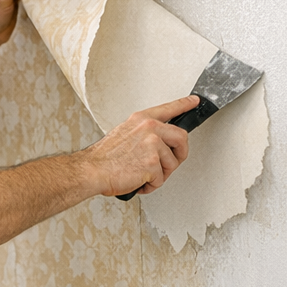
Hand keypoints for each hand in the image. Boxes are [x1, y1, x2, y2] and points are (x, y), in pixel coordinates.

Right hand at [83, 96, 198, 196]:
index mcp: (141, 119)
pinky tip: (138, 181)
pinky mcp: (152, 162)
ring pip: (172, 163)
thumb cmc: (104, 157)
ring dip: (160, 175)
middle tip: (166, 164)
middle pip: (181, 138)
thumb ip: (143, 134)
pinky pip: (162, 178)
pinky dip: (151, 185)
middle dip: (179, 155)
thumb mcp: (124, 134)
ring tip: (142, 174)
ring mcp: (152, 144)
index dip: (184, 104)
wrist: (92, 170)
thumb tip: (156, 144)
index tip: (194, 101)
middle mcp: (149, 128)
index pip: (168, 108)